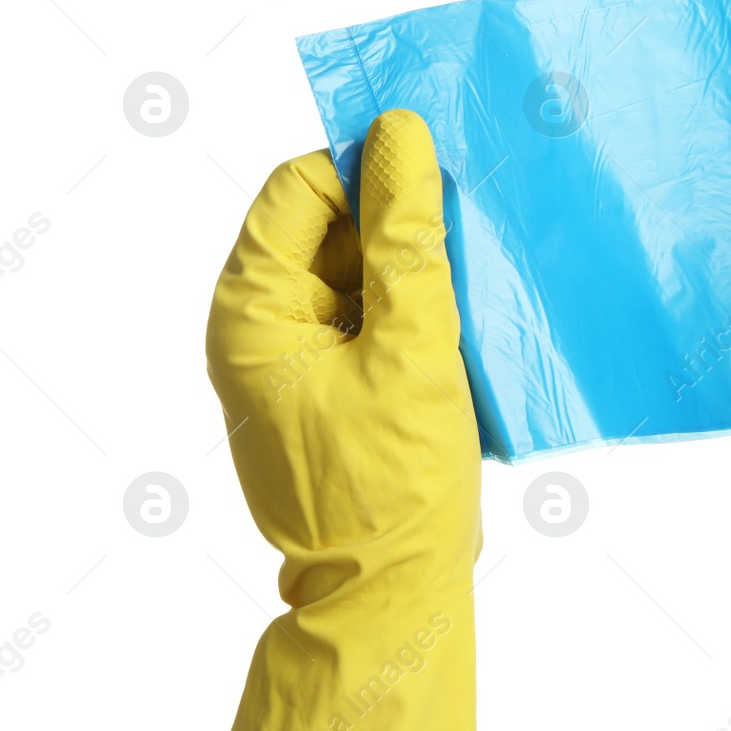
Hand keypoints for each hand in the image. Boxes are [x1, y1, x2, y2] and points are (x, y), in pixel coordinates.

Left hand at [202, 110, 482, 730]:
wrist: (393, 594)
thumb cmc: (395, 482)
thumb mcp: (412, 349)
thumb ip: (406, 240)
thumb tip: (401, 136)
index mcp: (250, 312)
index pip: (299, 188)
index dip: (368, 167)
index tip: (442, 169)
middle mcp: (258, 327)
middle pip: (327, 225)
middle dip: (398, 217)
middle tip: (473, 217)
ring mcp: (294, 359)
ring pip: (355, 270)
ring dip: (415, 264)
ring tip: (480, 268)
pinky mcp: (332, 386)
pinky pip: (370, 317)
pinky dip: (416, 307)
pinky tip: (470, 314)